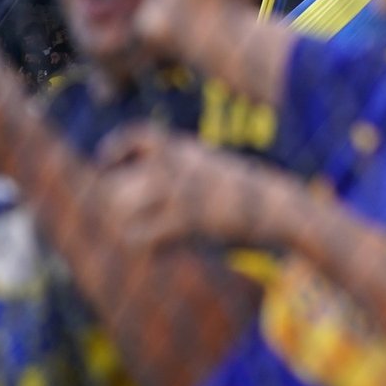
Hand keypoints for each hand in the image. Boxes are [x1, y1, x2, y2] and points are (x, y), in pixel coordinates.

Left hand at [99, 124, 281, 247]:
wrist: (279, 205)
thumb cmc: (246, 191)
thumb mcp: (213, 167)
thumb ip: (186, 166)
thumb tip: (162, 174)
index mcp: (185, 149)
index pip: (137, 135)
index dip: (115, 148)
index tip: (106, 162)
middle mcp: (177, 165)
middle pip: (119, 176)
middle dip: (110, 196)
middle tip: (115, 212)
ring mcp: (180, 193)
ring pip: (123, 206)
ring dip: (122, 223)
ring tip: (133, 233)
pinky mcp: (188, 221)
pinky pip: (144, 236)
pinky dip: (142, 245)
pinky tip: (156, 250)